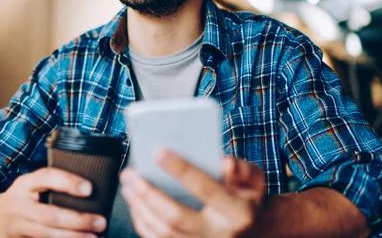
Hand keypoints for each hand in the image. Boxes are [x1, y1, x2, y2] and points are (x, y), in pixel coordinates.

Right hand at [0, 167, 106, 237]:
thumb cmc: (20, 199)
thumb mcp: (30, 186)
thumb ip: (52, 186)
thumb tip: (91, 190)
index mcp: (24, 185)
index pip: (46, 177)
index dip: (67, 182)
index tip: (89, 188)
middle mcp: (17, 206)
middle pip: (49, 215)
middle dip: (77, 220)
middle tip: (101, 221)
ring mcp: (14, 228)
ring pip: (45, 235)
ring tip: (94, 237)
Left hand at [119, 151, 265, 237]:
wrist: (253, 230)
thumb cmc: (247, 197)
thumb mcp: (255, 179)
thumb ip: (242, 169)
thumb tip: (224, 162)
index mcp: (237, 213)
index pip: (205, 189)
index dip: (182, 170)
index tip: (159, 152)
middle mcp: (218, 235)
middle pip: (175, 217)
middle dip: (148, 193)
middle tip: (130, 173)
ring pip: (162, 232)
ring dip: (139, 207)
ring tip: (127, 184)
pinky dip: (142, 222)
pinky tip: (134, 202)